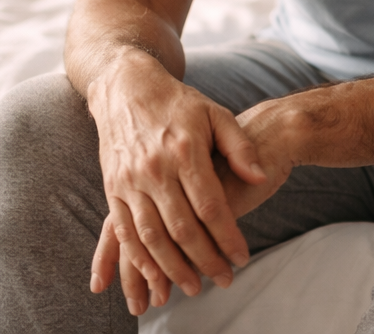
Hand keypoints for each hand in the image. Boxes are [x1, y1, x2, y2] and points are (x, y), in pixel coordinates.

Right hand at [86, 56, 267, 313]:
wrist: (126, 86)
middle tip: (223, 280)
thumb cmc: (178, 102)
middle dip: (204, 261)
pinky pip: (124, 232)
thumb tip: (260, 176)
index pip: (210, 206)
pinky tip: (155, 276)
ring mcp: (130, 180)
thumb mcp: (215, 113)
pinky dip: (139, 259)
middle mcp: (155, 168)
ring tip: (193, 287)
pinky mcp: (113, 187)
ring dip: (171, 268)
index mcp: (184, 150)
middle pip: (181, 228)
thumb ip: (239, 146)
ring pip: (151, 237)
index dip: (227, 237)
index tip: (242, 258)